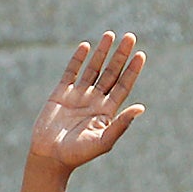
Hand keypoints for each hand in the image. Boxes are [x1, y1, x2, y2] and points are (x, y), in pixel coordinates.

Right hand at [30, 31, 146, 171]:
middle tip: (131, 36)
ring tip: (111, 35)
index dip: (132, 70)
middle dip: (120, 55)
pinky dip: (78, 59)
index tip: (141, 54)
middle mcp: (95, 100)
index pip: (123, 86)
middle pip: (111, 72)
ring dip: (102, 52)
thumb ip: (121, 124)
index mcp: (107, 111)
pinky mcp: (61, 93)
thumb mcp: (103, 141)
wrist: (51, 156)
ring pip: (93, 68)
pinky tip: (86, 46)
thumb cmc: (78, 154)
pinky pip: (71, 72)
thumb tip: (141, 108)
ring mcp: (78, 95)